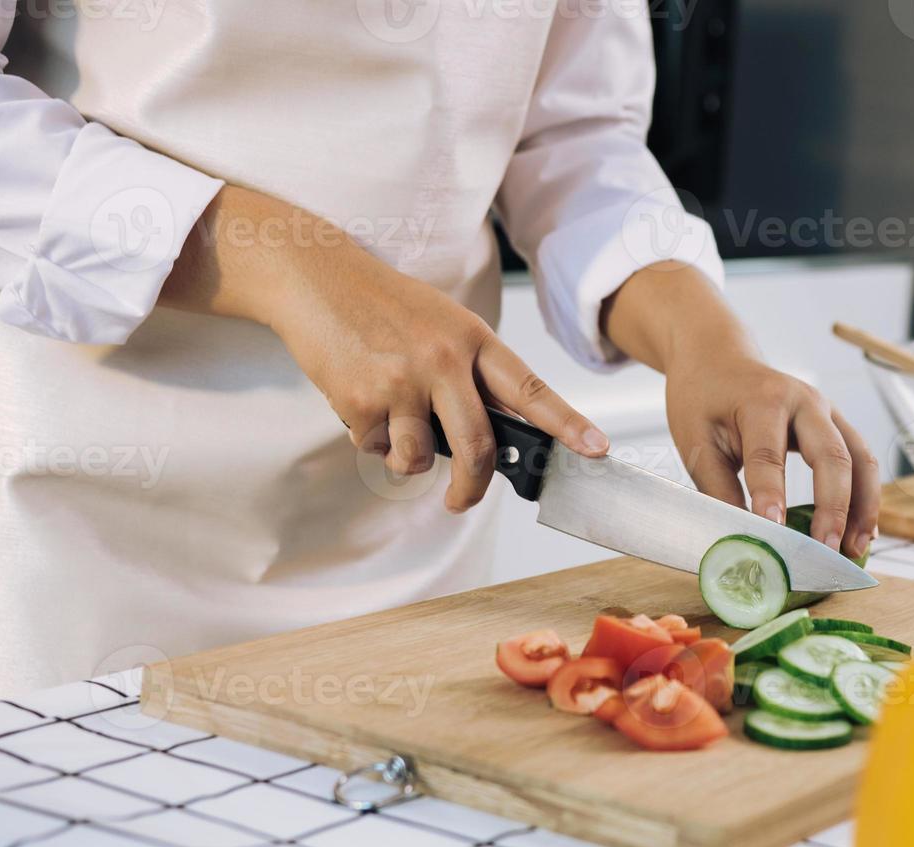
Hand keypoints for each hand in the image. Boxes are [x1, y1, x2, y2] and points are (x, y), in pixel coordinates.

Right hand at [160, 186, 607, 511]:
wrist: (316, 278)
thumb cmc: (383, 305)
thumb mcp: (442, 323)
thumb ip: (469, 373)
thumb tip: (490, 436)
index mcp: (473, 339)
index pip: (531, 388)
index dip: (567, 424)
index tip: (597, 449)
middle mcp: (444, 360)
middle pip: (479, 446)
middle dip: (473, 489)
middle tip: (462, 501)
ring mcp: (402, 381)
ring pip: (420, 459)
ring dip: (407, 460)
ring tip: (393, 425)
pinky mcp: (362, 399)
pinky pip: (377, 448)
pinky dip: (370, 439)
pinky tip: (361, 402)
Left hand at [665, 355, 879, 559]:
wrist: (717, 359)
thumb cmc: (702, 400)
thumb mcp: (696, 443)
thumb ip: (719, 490)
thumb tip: (741, 539)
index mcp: (763, 401)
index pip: (768, 455)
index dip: (771, 495)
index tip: (772, 532)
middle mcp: (804, 401)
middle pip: (832, 455)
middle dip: (833, 507)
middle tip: (826, 551)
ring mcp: (826, 410)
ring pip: (859, 459)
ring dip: (863, 506)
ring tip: (854, 548)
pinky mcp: (835, 424)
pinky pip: (860, 461)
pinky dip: (865, 497)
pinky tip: (861, 531)